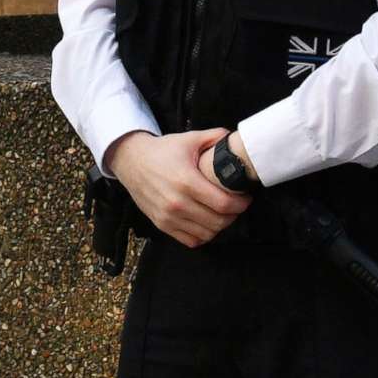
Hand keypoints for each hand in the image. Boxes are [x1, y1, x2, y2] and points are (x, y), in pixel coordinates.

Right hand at [108, 129, 249, 247]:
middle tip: (237, 205)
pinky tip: (206, 222)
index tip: (246, 197)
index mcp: (186, 181)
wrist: (131, 161)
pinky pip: (190, 240)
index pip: (223, 203)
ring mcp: (168, 217)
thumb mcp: (189, 138)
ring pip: (206, 234)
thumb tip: (235, 139)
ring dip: (220, 226)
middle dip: (234, 215)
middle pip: (218, 222)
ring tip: (223, 213)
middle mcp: (177, 203)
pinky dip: (203, 235)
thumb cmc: (162, 151)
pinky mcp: (162, 225)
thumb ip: (215, 137)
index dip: (240, 203)